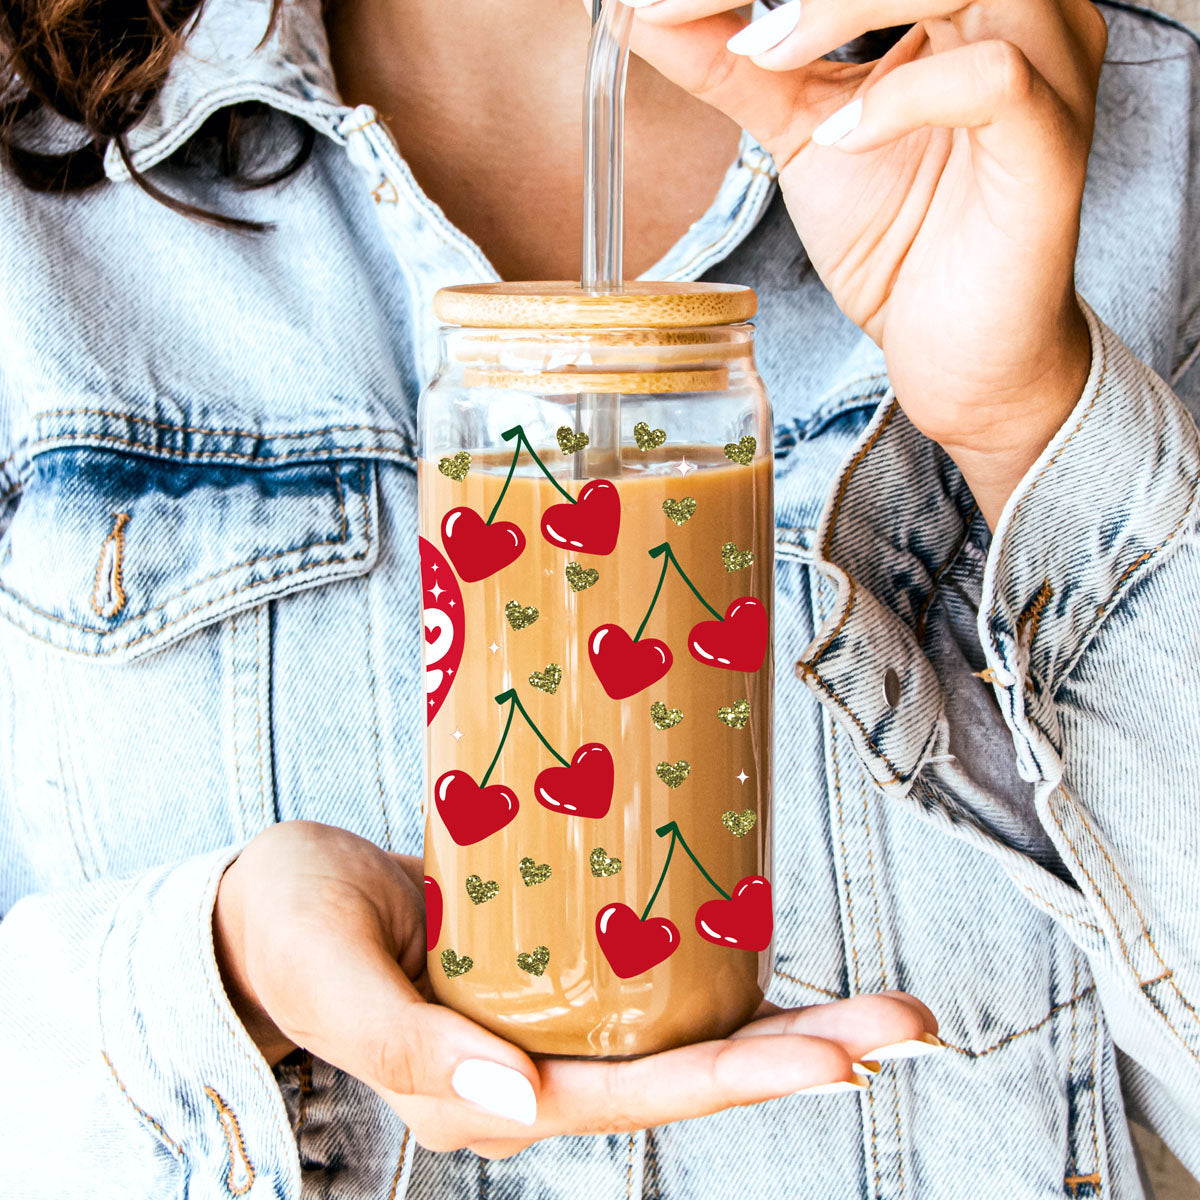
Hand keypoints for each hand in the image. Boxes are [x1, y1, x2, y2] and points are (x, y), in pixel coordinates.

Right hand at [214, 820, 938, 1157]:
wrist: (268, 902)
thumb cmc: (288, 932)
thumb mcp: (333, 978)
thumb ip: (413, 1049)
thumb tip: (522, 1106)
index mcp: (485, 1095)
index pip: (636, 1099)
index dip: (739, 1079)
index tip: (839, 1059)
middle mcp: (534, 1072)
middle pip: (688, 1072)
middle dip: (801, 1053)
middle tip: (910, 1023)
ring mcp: (550, 1027)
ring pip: (683, 1033)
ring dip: (785, 1020)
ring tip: (884, 1005)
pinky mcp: (554, 974)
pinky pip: (649, 985)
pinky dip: (722, 975)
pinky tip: (783, 957)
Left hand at [621, 0, 1104, 524]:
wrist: (953, 349)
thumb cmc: (897, 241)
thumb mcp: (796, 135)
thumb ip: (732, 68)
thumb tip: (643, 13)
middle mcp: (1018, 10)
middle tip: (686, 7)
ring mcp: (1047, 69)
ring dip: (839, 6)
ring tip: (761, 58)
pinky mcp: (1051, 143)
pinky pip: (992, 79)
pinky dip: (903, 98)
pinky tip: (843, 140)